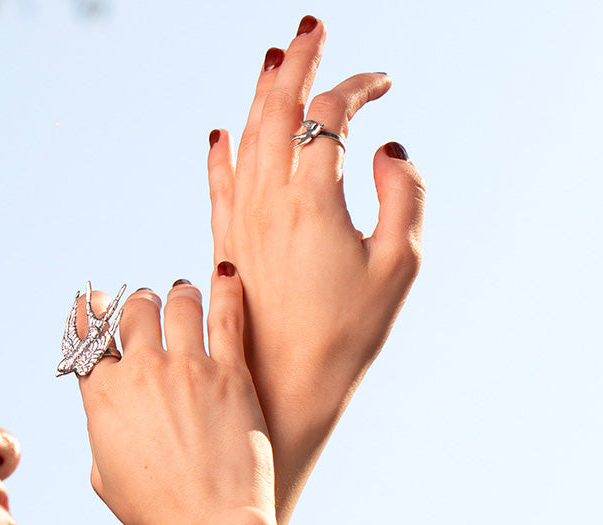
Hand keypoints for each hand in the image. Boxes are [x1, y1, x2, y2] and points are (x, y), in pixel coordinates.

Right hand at [76, 269, 273, 524]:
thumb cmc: (156, 514)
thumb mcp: (105, 480)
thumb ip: (101, 437)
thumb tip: (108, 417)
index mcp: (102, 399)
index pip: (89, 340)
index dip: (91, 318)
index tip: (96, 306)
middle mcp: (141, 374)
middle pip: (133, 311)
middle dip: (137, 305)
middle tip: (147, 307)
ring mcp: (188, 370)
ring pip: (178, 302)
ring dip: (178, 295)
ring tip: (186, 296)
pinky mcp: (231, 373)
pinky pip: (227, 314)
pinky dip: (225, 289)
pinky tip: (226, 277)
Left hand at [208, 17, 425, 524]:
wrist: (282, 389)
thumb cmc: (346, 336)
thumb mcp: (399, 268)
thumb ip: (406, 198)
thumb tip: (391, 149)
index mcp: (312, 202)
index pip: (328, 116)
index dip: (356, 87)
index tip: (383, 82)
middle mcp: (265, 204)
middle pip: (276, 111)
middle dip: (298, 63)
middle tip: (313, 27)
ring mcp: (237, 225)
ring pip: (244, 142)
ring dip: (260, 96)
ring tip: (274, 61)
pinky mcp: (222, 249)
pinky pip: (217, 188)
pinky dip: (221, 156)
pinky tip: (219, 135)